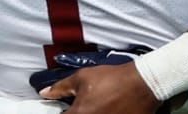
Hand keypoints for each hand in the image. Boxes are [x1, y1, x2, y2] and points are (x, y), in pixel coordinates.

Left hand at [39, 59, 182, 113]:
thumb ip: (61, 87)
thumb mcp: (82, 77)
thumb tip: (45, 92)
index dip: (61, 112)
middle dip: (75, 113)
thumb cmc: (113, 79)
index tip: (64, 109)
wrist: (141, 84)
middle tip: (81, 107)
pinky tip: (105, 109)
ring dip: (88, 113)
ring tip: (96, 106)